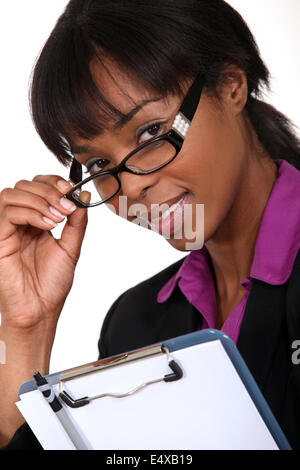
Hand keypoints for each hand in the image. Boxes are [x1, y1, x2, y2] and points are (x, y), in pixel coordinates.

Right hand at [0, 175, 89, 330]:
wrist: (40, 311)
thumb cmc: (51, 285)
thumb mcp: (70, 247)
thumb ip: (76, 222)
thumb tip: (82, 195)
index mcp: (34, 222)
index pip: (36, 187)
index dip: (53, 182)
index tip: (71, 190)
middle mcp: (18, 223)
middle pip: (23, 185)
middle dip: (49, 190)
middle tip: (66, 205)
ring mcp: (6, 230)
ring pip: (12, 194)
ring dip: (40, 200)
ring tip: (58, 217)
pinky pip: (8, 213)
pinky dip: (31, 213)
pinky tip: (48, 225)